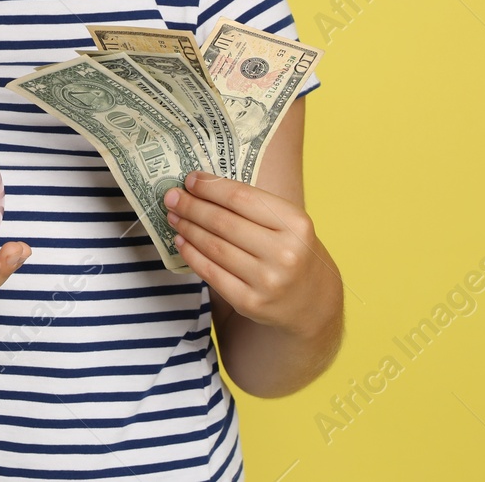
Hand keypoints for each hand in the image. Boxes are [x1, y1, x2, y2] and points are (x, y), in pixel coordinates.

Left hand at [164, 171, 337, 334]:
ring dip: (187, 228)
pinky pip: (211, 273)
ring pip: (214, 247)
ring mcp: (268, 281)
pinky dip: (191, 255)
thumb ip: (252, 206)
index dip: (210, 187)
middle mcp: (284, 253)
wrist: (312, 301)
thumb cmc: (292, 250)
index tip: (190, 180)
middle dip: (191, 206)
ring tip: (173, 217)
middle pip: (223, 222)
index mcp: (295, 224)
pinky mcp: (251, 303)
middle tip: (172, 197)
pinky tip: (181, 242)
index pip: (241, 198)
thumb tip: (200, 186)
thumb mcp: (287, 224)